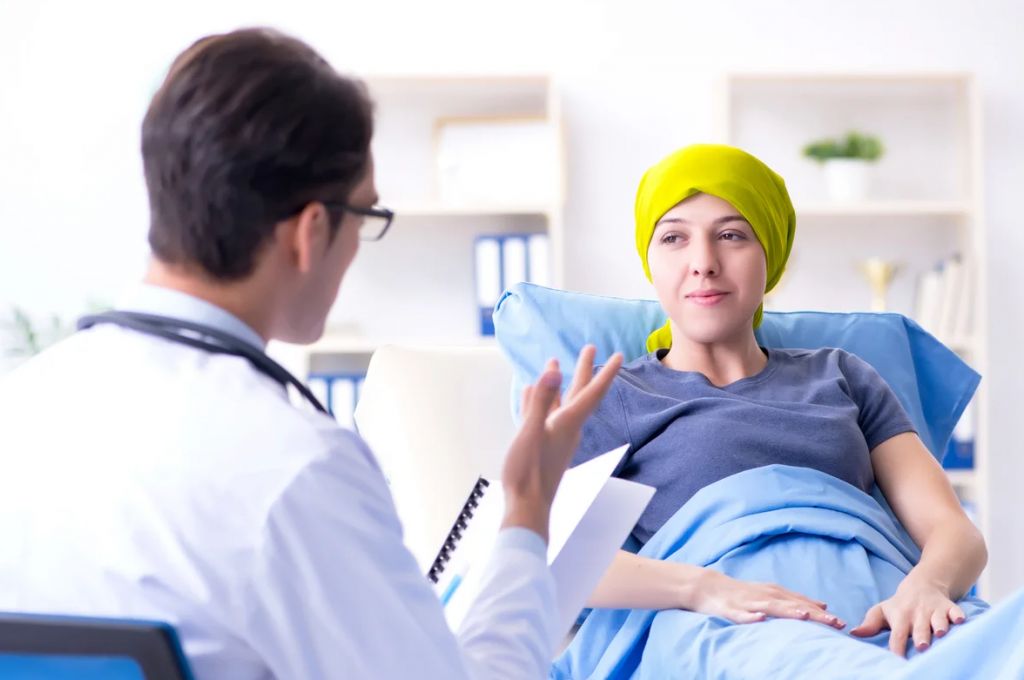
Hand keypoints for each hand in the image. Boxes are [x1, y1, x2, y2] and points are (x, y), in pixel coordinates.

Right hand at [500, 345, 622, 540]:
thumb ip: (541, 401)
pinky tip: (532, 392)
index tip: (616, 354)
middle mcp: (566, 428)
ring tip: (555, 363)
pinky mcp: (544, 445)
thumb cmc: (528, 473)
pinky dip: (541, 400)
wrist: (526, 508)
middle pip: (579, 393)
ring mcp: (555, 437)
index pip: (591, 392)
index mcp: (567, 424)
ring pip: (560, 402)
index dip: (604, 372)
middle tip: (590, 347)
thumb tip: (554, 370)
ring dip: (559, 382)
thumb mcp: (531, 432)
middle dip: (584, 369)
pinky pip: (544, 415)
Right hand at [688, 569, 844, 628]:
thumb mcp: (771, 593)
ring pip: (771, 608)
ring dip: (788, 611)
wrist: (708, 586)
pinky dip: (750, 616)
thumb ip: (795, 600)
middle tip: (835, 622)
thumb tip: (822, 605)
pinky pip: (741, 615)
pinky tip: (759, 619)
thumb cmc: (742, 592)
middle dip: (814, 614)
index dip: (822, 613)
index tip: (842, 624)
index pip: (803, 604)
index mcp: (776, 594)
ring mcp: (748, 602)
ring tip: (804, 616)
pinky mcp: (731, 609)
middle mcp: (766, 596)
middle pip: (793, 606)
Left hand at [850, 574, 965, 655]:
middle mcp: (917, 614)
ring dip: (940, 625)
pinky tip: (960, 620)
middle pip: (919, 628)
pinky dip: (958, 615)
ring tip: (941, 633)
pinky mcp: (949, 607)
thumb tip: (853, 633)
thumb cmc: (899, 605)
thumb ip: (869, 624)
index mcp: (900, 617)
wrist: (922, 584)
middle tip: (922, 646)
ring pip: (938, 619)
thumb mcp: (882, 611)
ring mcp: (934, 610)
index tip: (898, 660)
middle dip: (921, 636)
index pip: (897, 634)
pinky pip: (955, 610)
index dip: (897, 646)